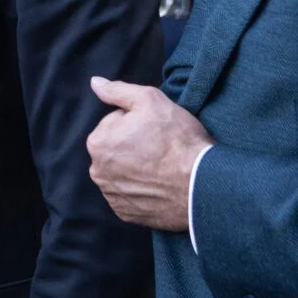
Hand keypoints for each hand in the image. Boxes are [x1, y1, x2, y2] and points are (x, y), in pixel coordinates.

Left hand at [86, 77, 210, 232]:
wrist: (201, 185)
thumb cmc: (177, 140)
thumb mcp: (149, 100)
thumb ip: (117, 91)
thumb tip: (95, 83)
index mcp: (98, 143)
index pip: (114, 122)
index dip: (137, 122)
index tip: (155, 129)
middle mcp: (98, 172)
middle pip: (115, 148)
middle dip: (133, 145)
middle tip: (160, 147)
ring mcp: (112, 196)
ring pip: (122, 172)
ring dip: (136, 168)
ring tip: (162, 166)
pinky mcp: (127, 214)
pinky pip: (130, 195)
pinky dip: (142, 190)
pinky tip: (159, 185)